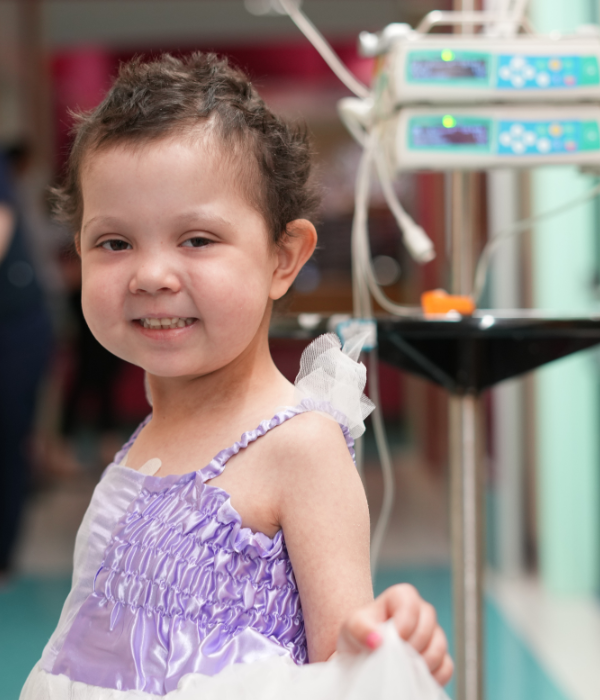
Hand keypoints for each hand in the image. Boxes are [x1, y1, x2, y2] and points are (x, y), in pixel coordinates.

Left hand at [337, 583, 453, 685]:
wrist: (364, 655)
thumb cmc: (360, 634)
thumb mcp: (352, 626)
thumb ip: (362, 628)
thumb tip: (378, 641)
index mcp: (401, 597)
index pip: (411, 606)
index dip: (403, 626)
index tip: (390, 641)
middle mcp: (421, 611)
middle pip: (428, 626)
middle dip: (410, 646)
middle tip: (394, 658)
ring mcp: (433, 633)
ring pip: (439, 647)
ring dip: (420, 663)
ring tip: (402, 669)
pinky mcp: (440, 655)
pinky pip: (446, 667)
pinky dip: (432, 676)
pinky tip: (414, 678)